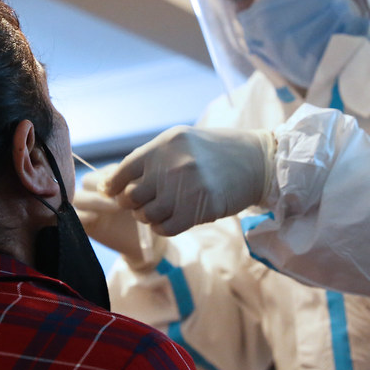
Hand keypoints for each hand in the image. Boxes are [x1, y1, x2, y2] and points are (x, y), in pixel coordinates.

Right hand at [75, 168, 165, 270]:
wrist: (146, 241)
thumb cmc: (148, 214)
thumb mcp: (145, 195)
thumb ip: (135, 183)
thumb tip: (125, 174)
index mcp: (111, 180)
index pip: (105, 170)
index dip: (113, 176)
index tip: (128, 186)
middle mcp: (97, 191)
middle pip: (88, 180)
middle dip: (103, 187)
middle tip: (120, 198)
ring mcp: (89, 208)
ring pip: (78, 197)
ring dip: (94, 200)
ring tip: (114, 208)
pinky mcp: (85, 224)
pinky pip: (75, 216)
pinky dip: (83, 215)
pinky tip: (96, 218)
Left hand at [104, 126, 276, 235]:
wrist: (256, 162)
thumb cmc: (215, 151)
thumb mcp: (181, 141)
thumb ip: (151, 157)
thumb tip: (115, 180)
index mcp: (164, 146)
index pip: (124, 171)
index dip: (114, 186)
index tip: (113, 192)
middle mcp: (171, 166)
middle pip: (131, 197)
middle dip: (132, 204)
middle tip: (143, 203)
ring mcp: (185, 189)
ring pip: (146, 215)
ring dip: (149, 217)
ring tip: (161, 210)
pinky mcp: (198, 210)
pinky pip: (164, 228)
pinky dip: (162, 228)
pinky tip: (171, 220)